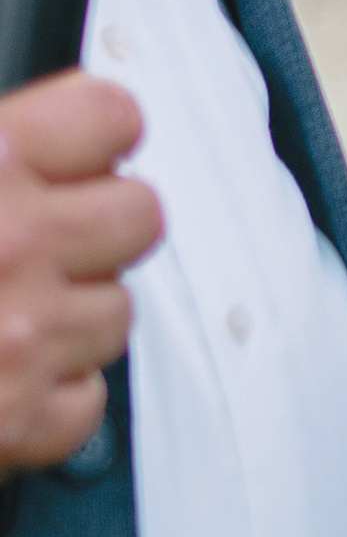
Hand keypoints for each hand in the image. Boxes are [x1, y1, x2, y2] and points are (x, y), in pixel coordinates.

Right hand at [0, 70, 156, 470]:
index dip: (94, 137)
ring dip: (71, 317)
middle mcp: (16, 242)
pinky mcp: (21, 423)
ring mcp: (25, 338)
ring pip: (119, 311)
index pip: (113, 113)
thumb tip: (48, 144)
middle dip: (96, 231)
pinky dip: (49, 399)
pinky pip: (88, 400)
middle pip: (141, 214)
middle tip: (37, 246)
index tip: (76, 154)